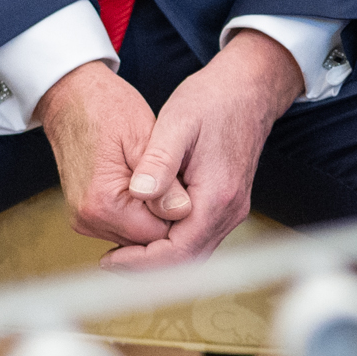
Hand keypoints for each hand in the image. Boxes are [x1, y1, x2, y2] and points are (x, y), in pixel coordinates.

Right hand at [36, 60, 171, 250]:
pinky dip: (141, 211)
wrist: (70, 98)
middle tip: (177, 178)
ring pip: (138, 236)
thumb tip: (183, 212)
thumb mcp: (144, 137)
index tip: (190, 185)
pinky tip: (147, 186)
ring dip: (155, 214)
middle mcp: (89, 219)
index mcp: (103, 203)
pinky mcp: (86, 215)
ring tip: (160, 179)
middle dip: (168, 215)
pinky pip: (125, 226)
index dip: (182, 213)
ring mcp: (84, 219)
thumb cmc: (106, 108)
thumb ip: (165, 181)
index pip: (161, 235)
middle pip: (149, 240)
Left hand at [101, 28, 306, 269]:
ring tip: (120, 248)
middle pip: (187, 259)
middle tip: (109, 261)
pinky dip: (170, 240)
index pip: (179, 252)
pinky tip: (143, 228)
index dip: (142, 262)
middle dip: (147, 266)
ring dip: (158, 255)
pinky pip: (197, 234)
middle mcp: (230, 210)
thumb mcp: (177, 124)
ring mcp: (232, 208)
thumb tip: (138, 195)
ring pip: (193, 250)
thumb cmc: (212, 101)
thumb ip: (158, 162)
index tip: (109, 260)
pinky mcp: (227, 202)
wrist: (247, 89)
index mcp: (217, 197)